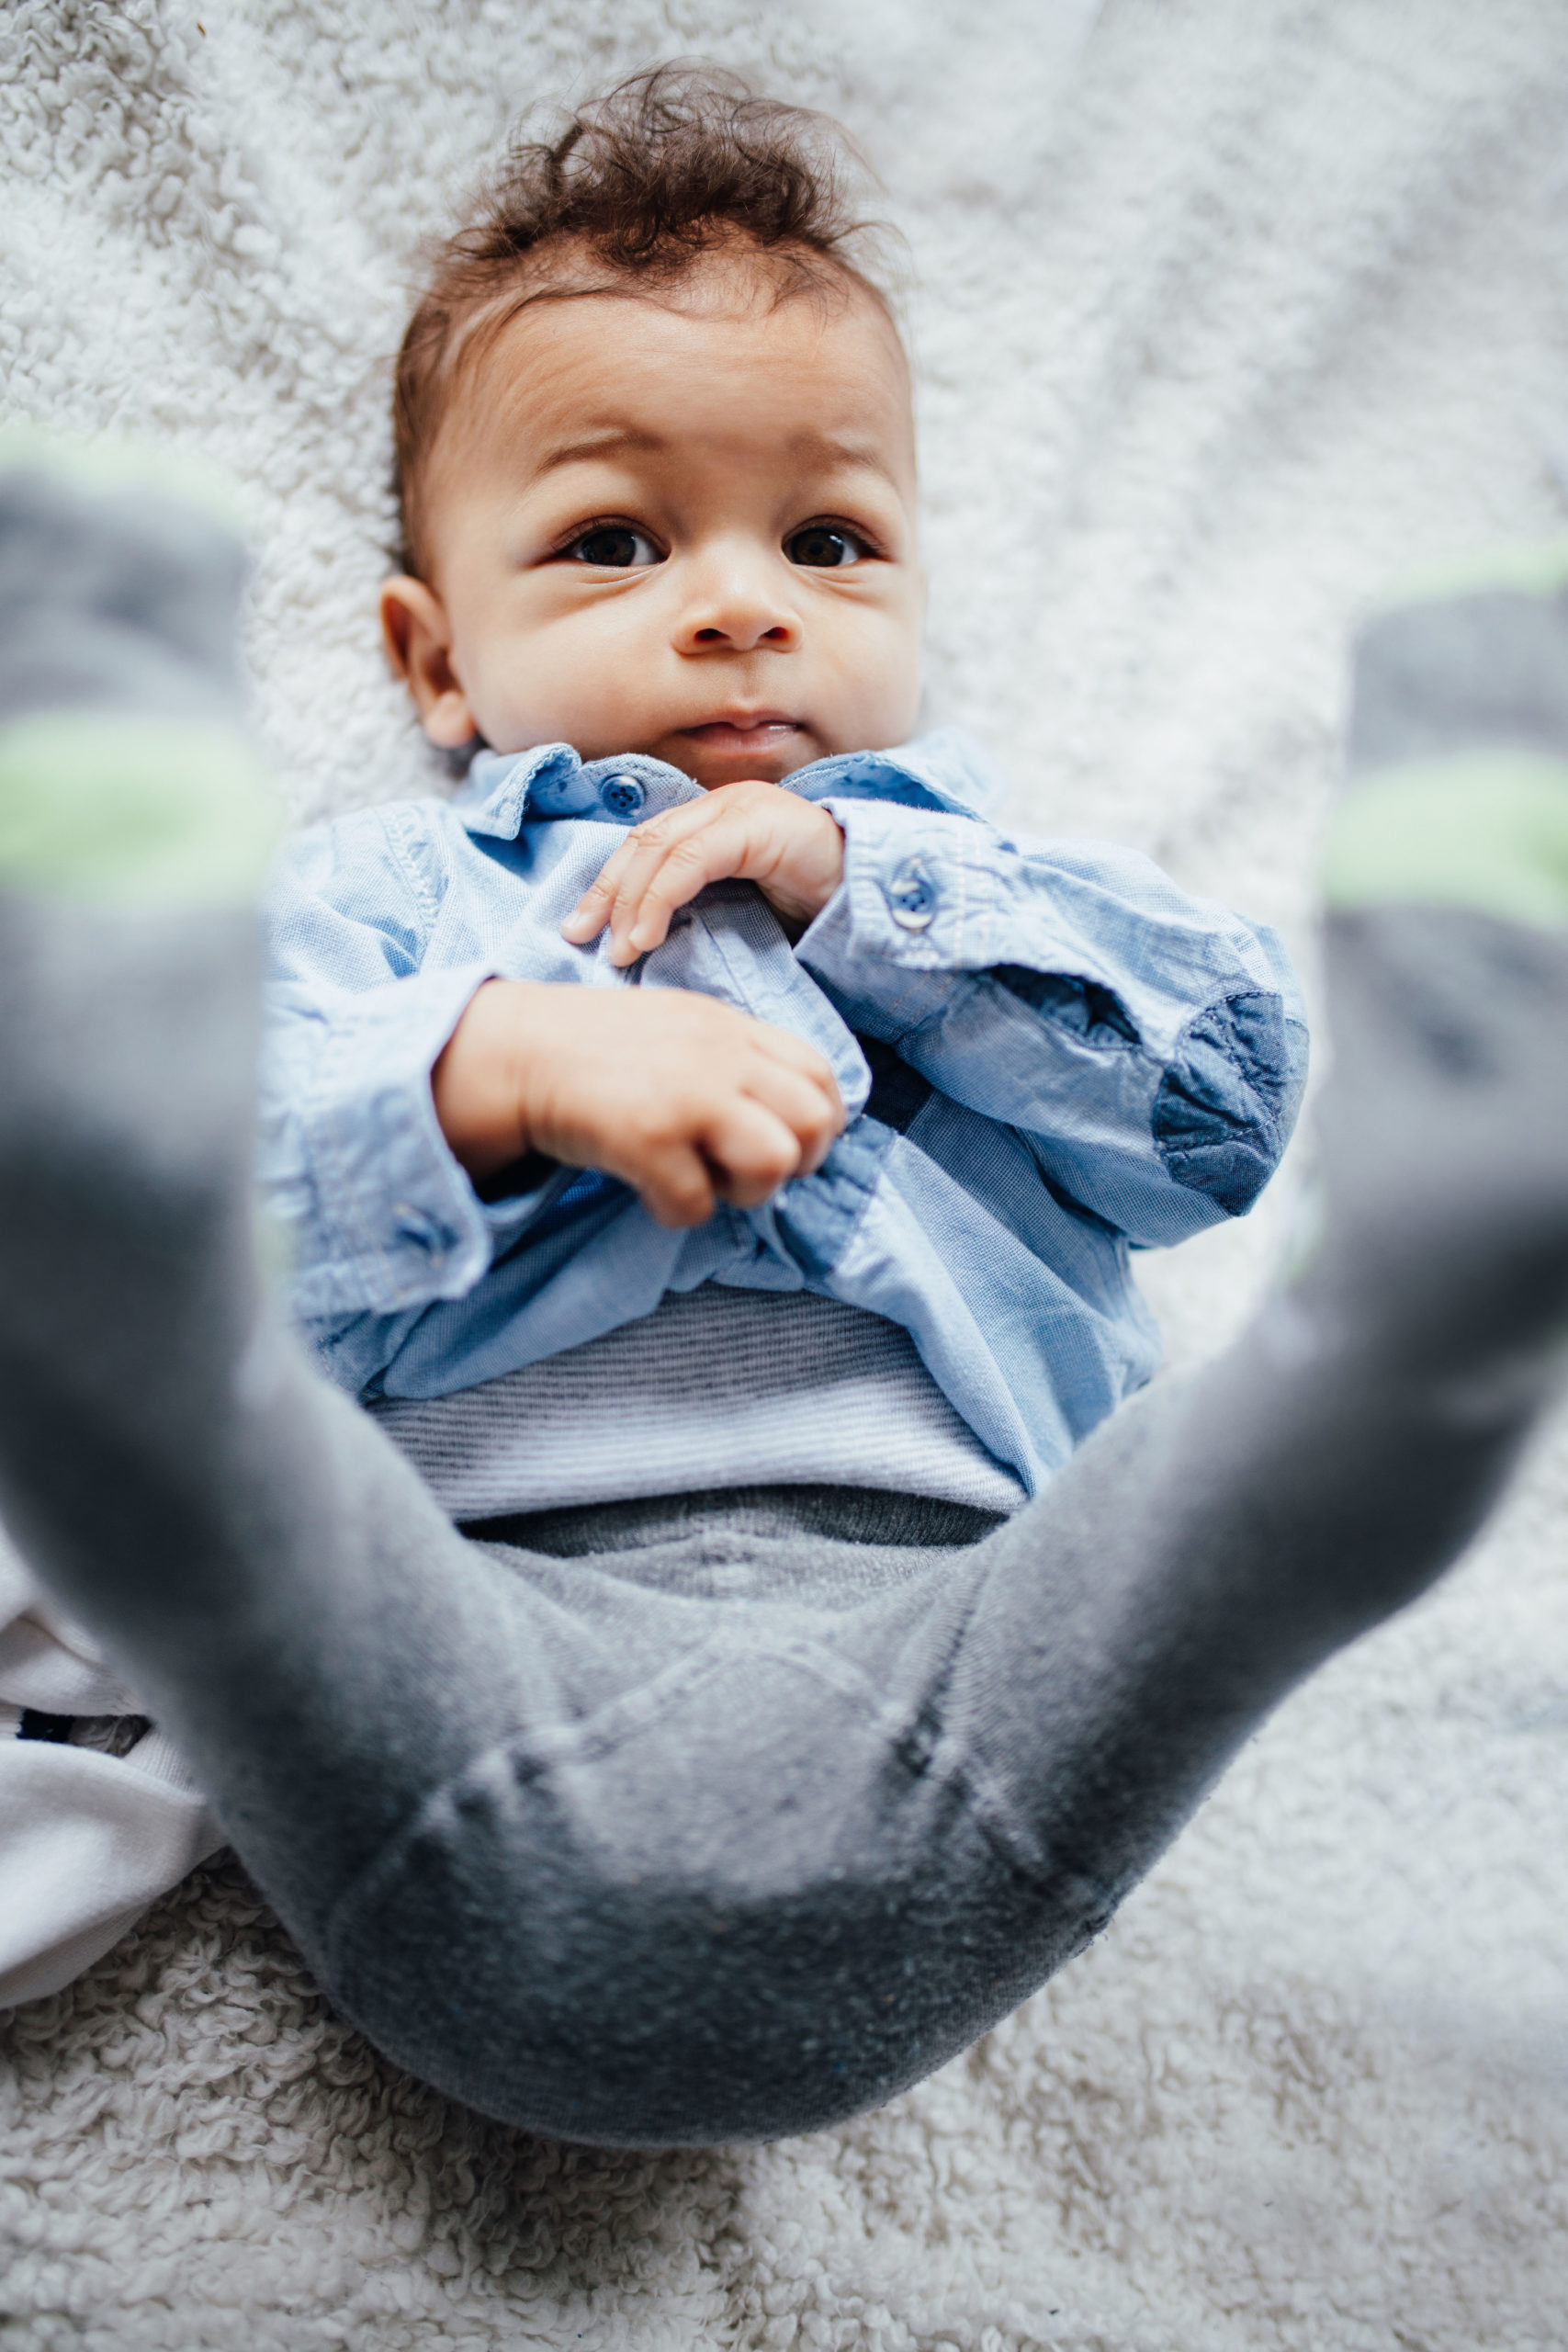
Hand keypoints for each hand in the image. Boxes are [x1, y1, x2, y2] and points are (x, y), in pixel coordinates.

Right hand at [431, 979, 845, 1226]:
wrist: (519, 1051)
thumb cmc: (600, 1049)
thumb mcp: (682, 1029)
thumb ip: (736, 1060)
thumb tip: (786, 1121)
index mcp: (732, 1028)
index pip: (822, 1075)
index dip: (818, 1123)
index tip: (785, 1144)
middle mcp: (720, 1056)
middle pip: (814, 1121)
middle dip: (796, 1163)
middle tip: (748, 1172)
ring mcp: (686, 1095)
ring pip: (775, 1161)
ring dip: (747, 1191)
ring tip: (707, 1182)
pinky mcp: (646, 1137)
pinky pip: (697, 1203)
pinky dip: (677, 1211)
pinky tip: (652, 1192)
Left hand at [560, 779, 844, 966]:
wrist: (875, 892)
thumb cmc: (815, 906)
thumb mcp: (744, 907)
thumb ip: (701, 909)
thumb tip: (643, 942)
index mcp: (713, 819)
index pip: (644, 845)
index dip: (608, 884)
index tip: (581, 928)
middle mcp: (720, 805)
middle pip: (642, 842)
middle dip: (606, 891)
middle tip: (579, 936)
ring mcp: (738, 808)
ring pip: (659, 848)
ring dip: (630, 901)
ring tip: (619, 948)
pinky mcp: (754, 825)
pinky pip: (692, 860)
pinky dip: (661, 898)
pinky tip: (648, 934)